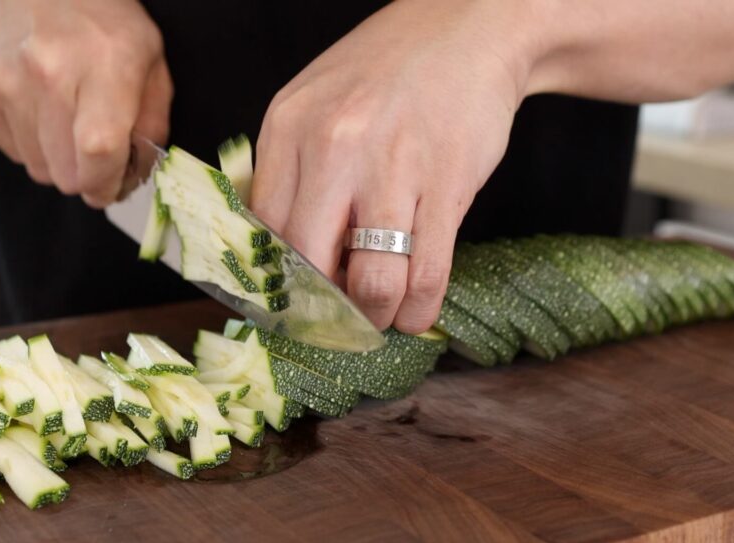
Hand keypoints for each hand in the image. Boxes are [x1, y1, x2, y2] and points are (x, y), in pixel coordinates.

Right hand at [0, 0, 170, 207]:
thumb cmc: (97, 17)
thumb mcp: (148, 55)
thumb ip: (152, 120)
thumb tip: (136, 173)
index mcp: (105, 63)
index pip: (99, 151)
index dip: (107, 182)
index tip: (111, 185)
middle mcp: (50, 72)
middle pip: (67, 173)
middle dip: (86, 174)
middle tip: (93, 150)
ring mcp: (5, 82)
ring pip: (38, 169)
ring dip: (57, 158)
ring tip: (65, 117)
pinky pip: (12, 152)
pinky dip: (30, 142)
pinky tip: (38, 106)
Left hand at [250, 0, 538, 333]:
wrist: (469, 28)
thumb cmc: (386, 74)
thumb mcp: (313, 104)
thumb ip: (288, 169)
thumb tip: (273, 250)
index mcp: (289, 127)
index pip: (264, 230)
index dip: (276, 282)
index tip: (289, 307)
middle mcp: (334, 148)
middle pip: (309, 265)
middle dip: (322, 312)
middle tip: (334, 322)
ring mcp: (394, 167)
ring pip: (372, 283)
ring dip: (374, 317)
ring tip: (379, 315)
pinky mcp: (448, 183)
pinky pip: (428, 272)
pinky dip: (418, 308)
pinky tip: (414, 311)